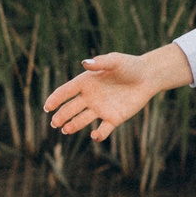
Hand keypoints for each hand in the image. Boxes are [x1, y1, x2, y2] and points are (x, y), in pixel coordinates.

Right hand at [41, 43, 193, 140]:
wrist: (148, 77)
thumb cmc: (130, 65)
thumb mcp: (115, 61)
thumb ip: (100, 62)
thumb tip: (85, 63)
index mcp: (86, 82)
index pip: (66, 92)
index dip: (55, 99)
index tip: (47, 107)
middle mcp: (90, 97)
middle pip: (70, 108)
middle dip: (61, 116)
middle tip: (54, 123)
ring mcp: (101, 109)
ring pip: (82, 120)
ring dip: (73, 126)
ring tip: (65, 131)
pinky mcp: (113, 119)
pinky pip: (103, 129)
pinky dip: (98, 134)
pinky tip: (94, 135)